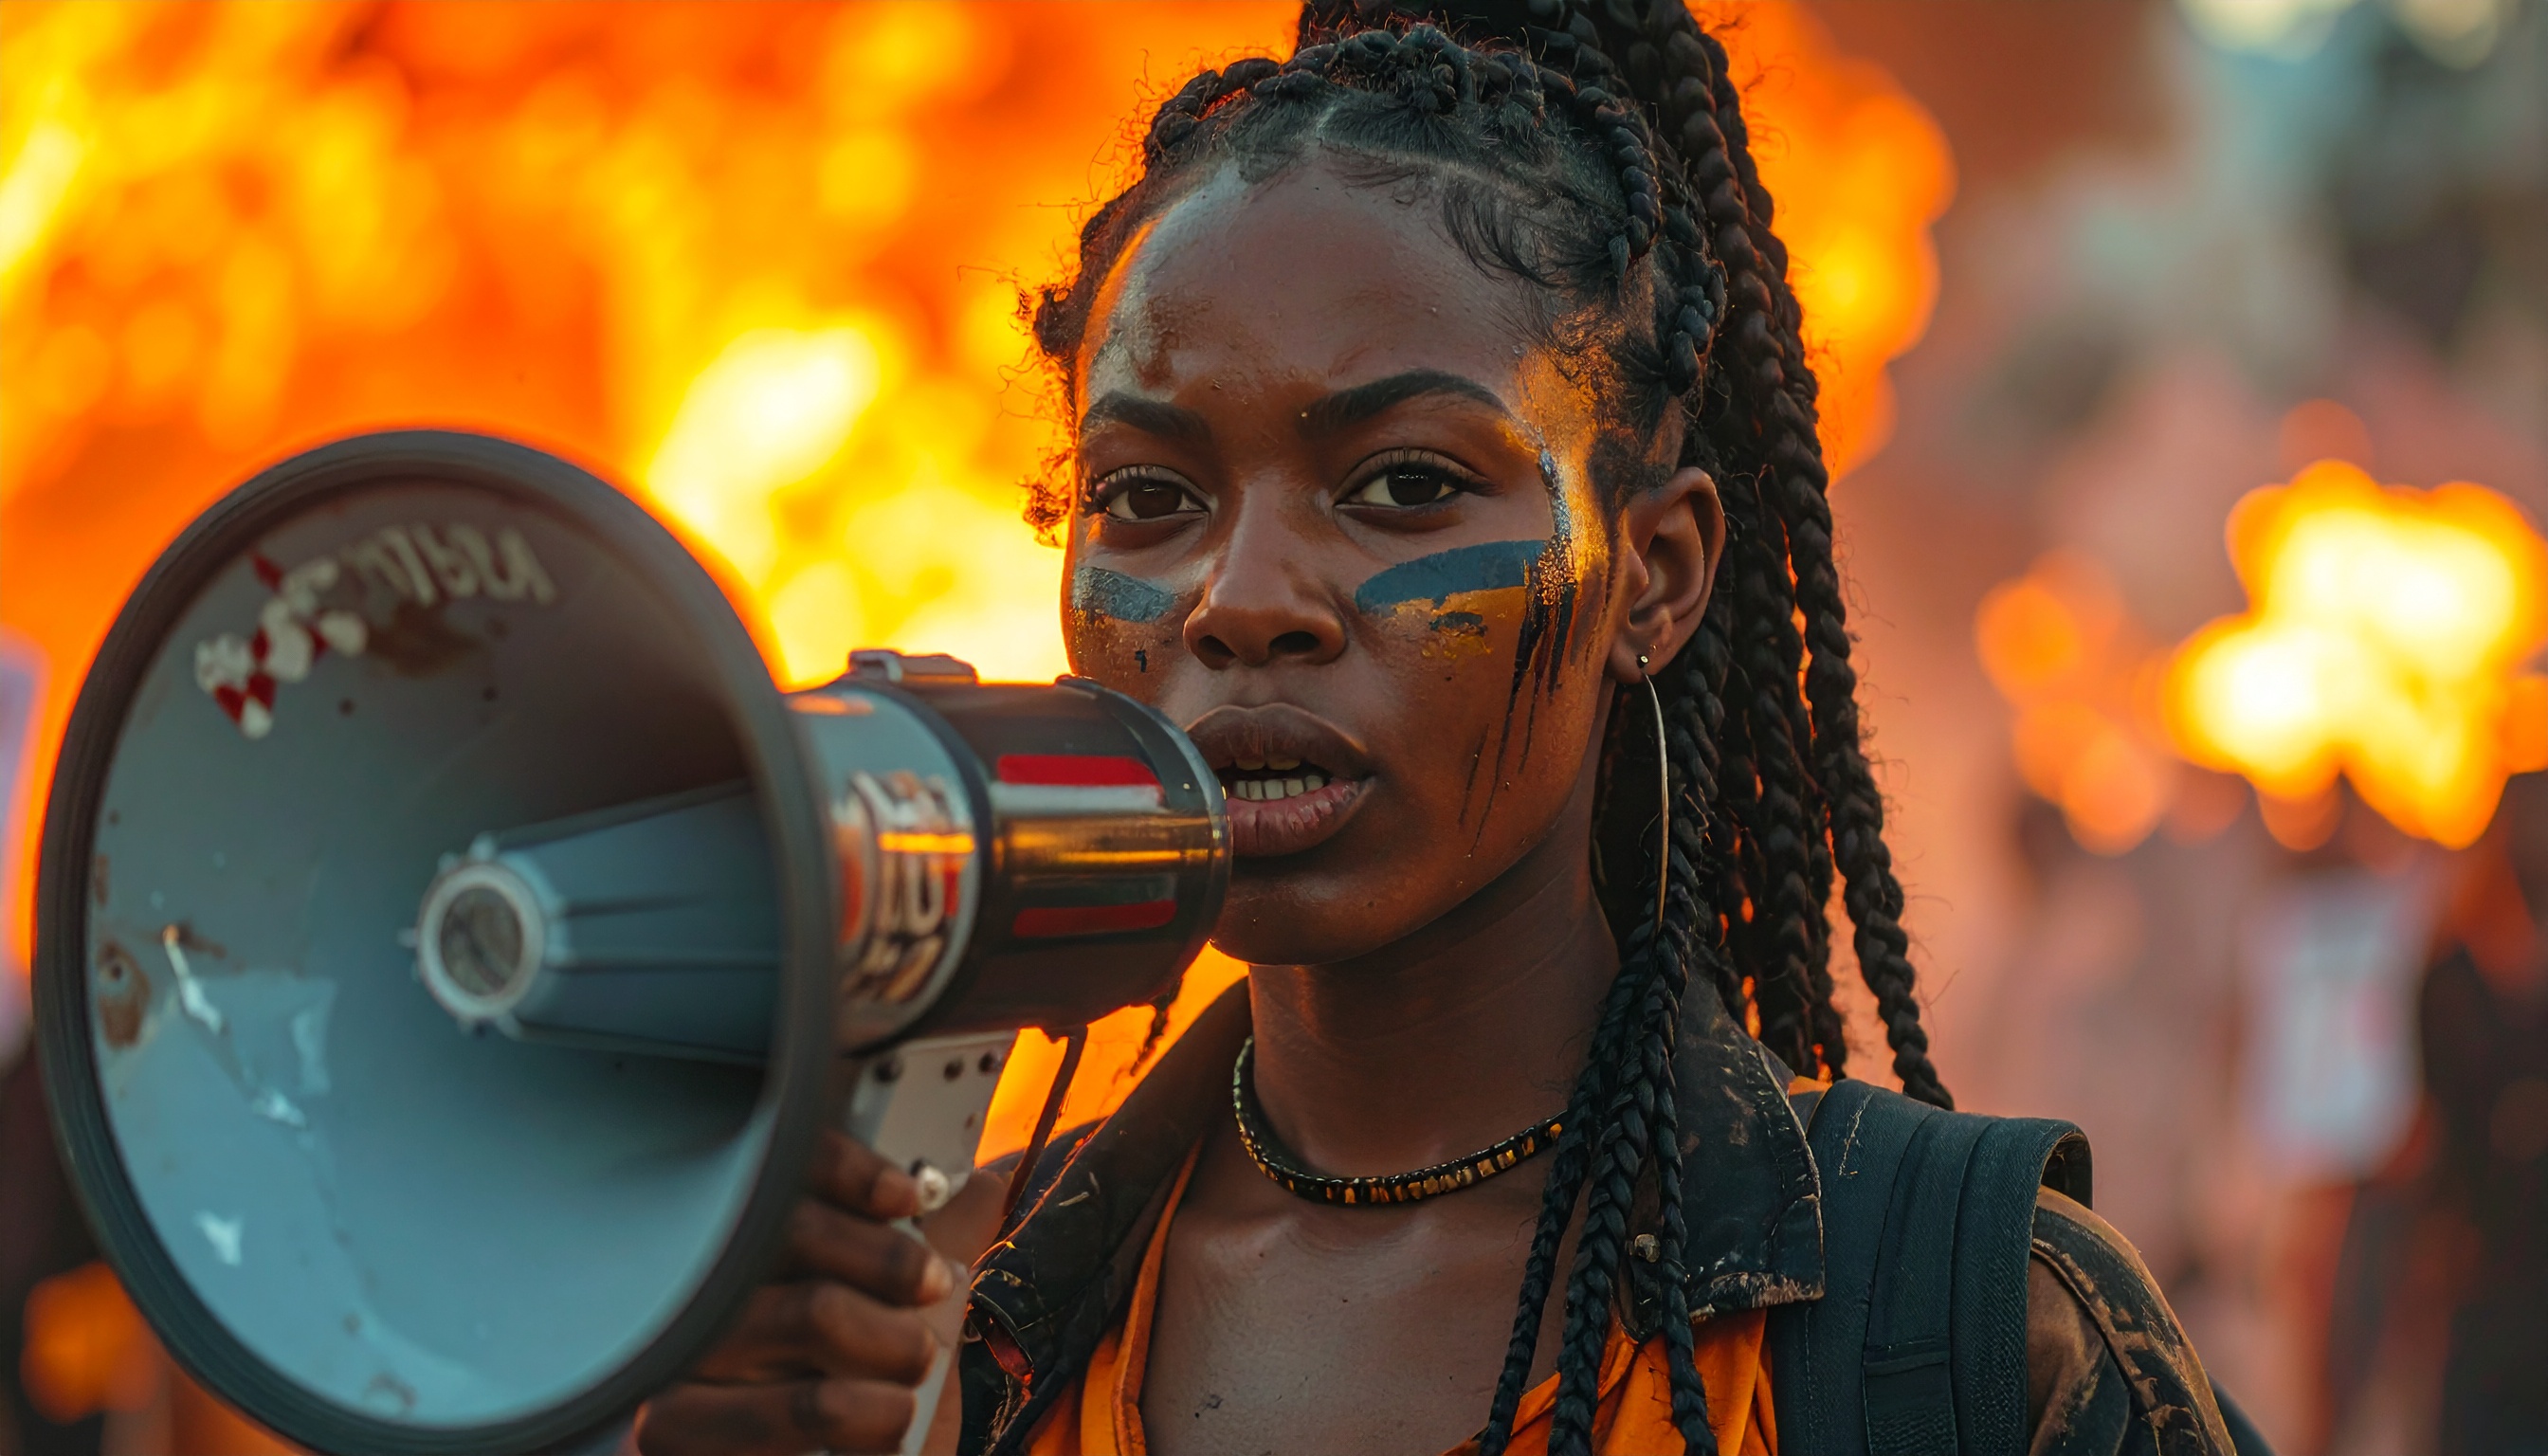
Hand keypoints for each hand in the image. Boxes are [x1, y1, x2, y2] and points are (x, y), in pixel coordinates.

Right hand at [637, 1132, 1006, 1455]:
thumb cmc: (850, 1419)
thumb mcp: (891, 1323)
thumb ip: (926, 1253)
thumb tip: (979, 1187)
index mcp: (731, 1253)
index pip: (769, 1170)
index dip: (847, 1169)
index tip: (908, 1196)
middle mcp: (688, 1297)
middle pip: (794, 1229)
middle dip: (893, 1262)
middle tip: (933, 1289)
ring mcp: (674, 1364)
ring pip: (815, 1309)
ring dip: (899, 1342)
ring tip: (912, 1376)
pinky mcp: (677, 1431)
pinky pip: (814, 1402)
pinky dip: (880, 1414)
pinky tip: (887, 1433)